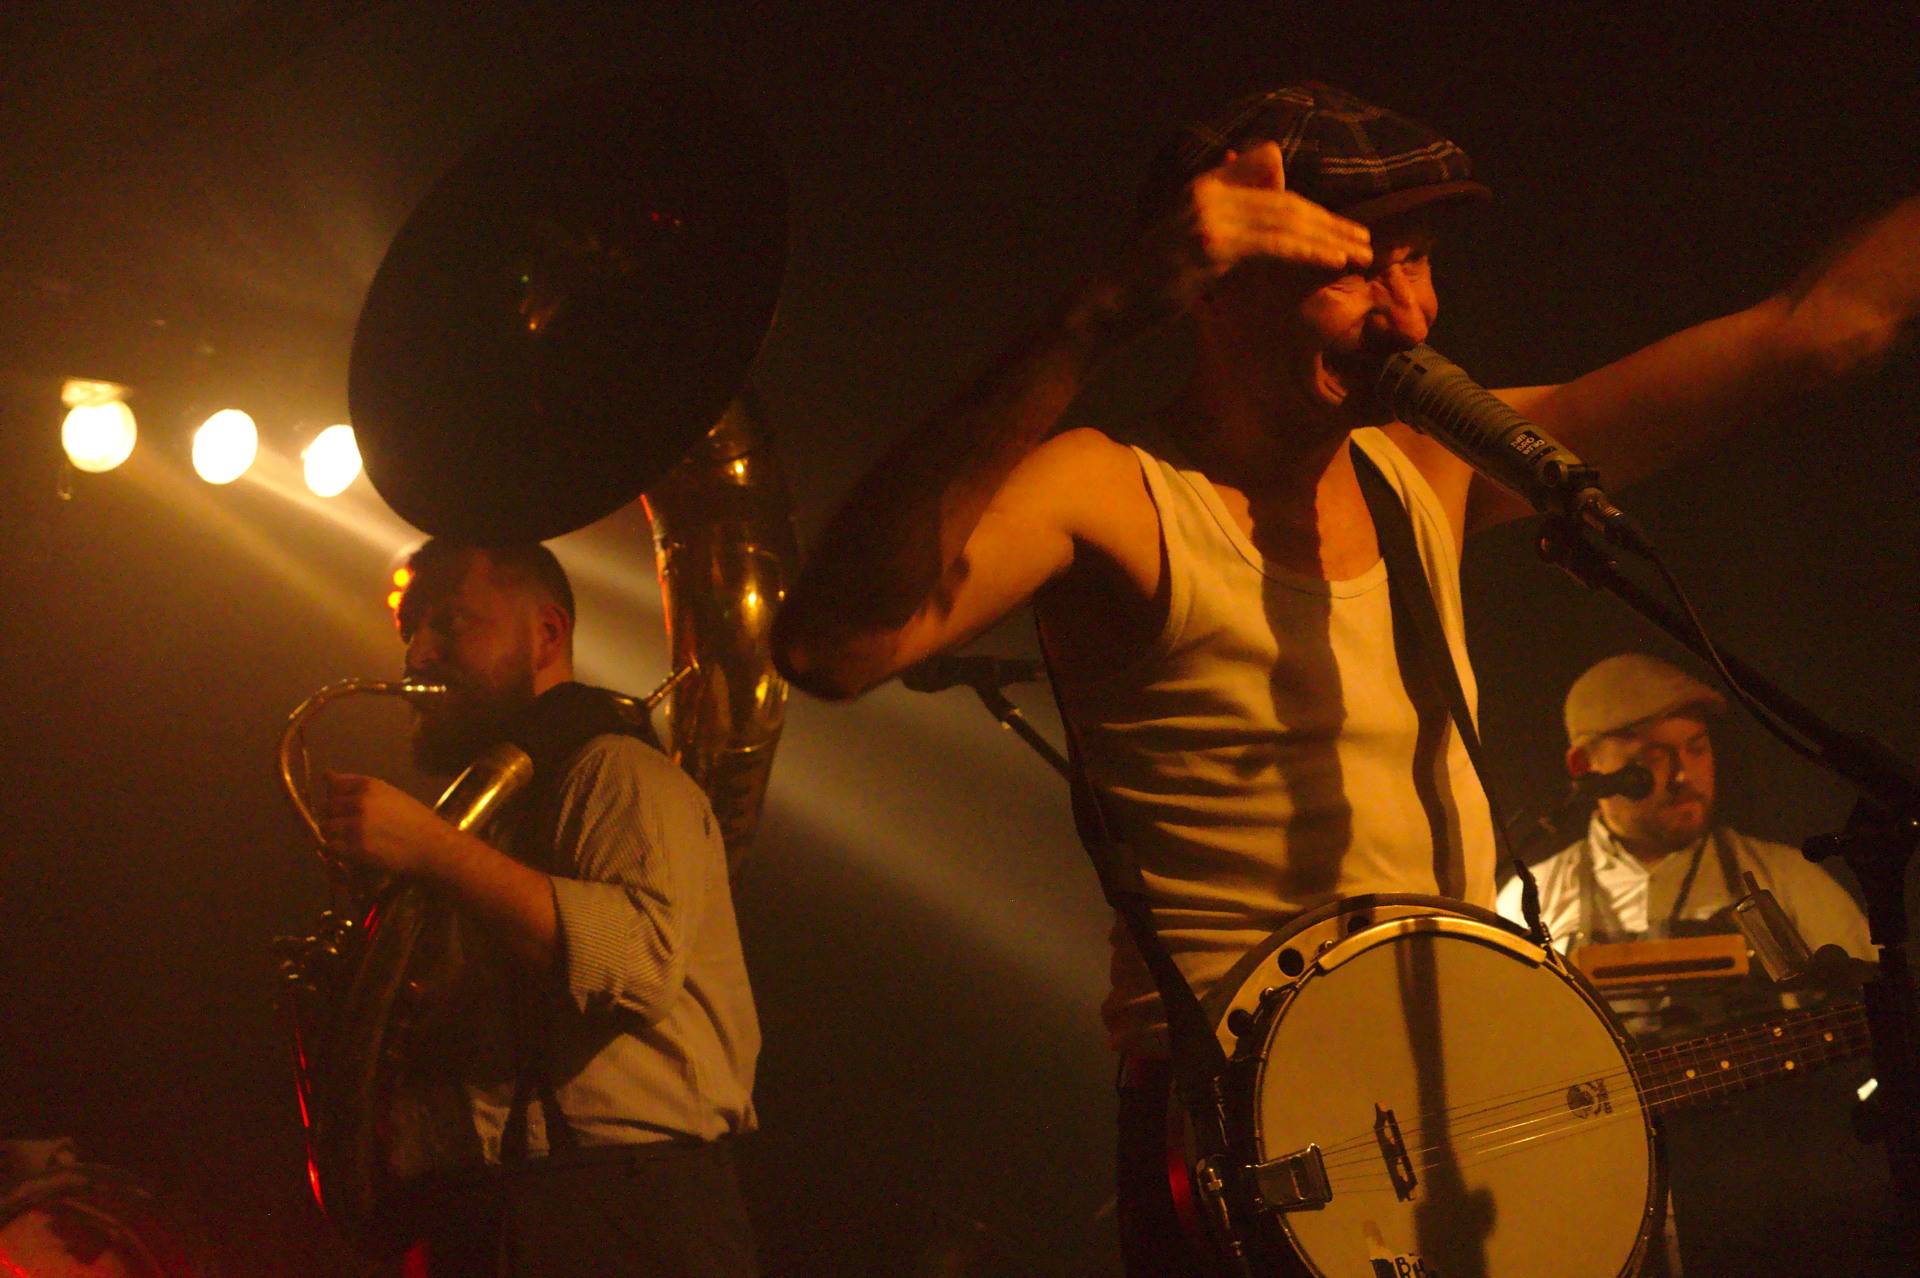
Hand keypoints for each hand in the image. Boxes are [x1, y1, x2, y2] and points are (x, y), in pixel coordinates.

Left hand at [321, 772, 452, 878]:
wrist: (433, 846)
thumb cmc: (414, 820)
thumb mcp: (388, 794)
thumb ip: (356, 785)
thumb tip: (325, 775)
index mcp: (369, 785)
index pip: (334, 785)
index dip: (336, 799)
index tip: (345, 809)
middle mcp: (360, 802)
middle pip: (326, 807)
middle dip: (333, 818)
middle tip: (348, 829)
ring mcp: (357, 825)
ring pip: (326, 828)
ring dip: (334, 836)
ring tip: (350, 841)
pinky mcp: (357, 848)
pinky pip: (331, 848)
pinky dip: (337, 851)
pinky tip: (351, 852)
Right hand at [1119, 141, 1374, 318]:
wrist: (1105, 305)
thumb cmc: (1146, 285)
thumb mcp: (1187, 244)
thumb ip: (1223, 225)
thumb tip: (1259, 224)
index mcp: (1205, 186)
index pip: (1274, 189)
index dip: (1312, 210)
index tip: (1341, 230)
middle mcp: (1209, 191)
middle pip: (1286, 202)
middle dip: (1330, 223)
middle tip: (1365, 242)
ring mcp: (1209, 215)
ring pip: (1286, 221)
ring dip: (1330, 238)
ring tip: (1361, 254)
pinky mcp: (1211, 243)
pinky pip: (1274, 244)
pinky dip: (1309, 252)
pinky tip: (1334, 262)